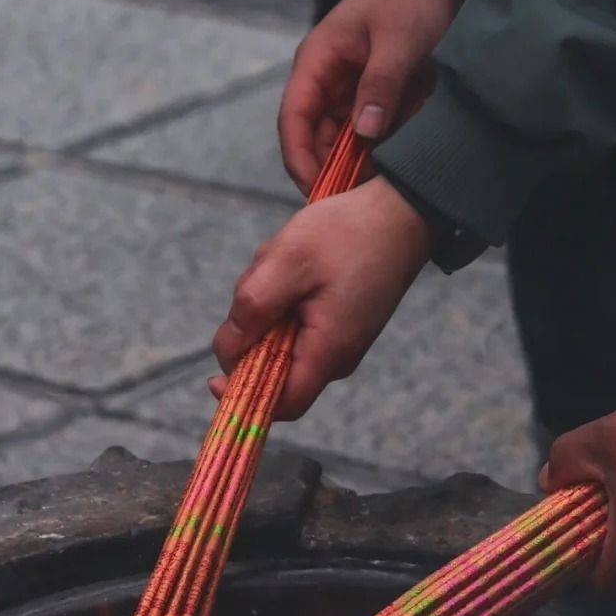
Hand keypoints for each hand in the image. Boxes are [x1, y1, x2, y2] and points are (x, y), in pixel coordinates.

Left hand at [210, 176, 432, 418]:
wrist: (402, 210)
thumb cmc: (347, 233)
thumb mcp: (286, 263)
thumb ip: (251, 309)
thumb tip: (227, 349)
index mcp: (328, 351)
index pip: (282, 404)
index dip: (244, 398)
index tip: (214, 377)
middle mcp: (338, 356)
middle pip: (275, 368)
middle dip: (253, 331)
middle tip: (262, 278)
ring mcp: (342, 339)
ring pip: (284, 341)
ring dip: (270, 307)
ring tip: (286, 263)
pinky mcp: (342, 322)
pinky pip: (299, 324)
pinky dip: (286, 299)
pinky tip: (298, 265)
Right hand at [279, 0, 464, 191]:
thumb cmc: (411, 0)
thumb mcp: (399, 41)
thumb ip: (381, 84)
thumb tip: (364, 134)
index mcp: (316, 62)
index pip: (294, 120)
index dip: (301, 160)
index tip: (319, 193)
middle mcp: (325, 82)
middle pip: (315, 140)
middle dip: (334, 171)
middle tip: (361, 201)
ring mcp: (346, 93)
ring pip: (342, 144)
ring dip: (360, 164)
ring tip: (386, 181)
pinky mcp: (370, 100)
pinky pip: (368, 137)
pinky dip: (380, 151)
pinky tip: (399, 160)